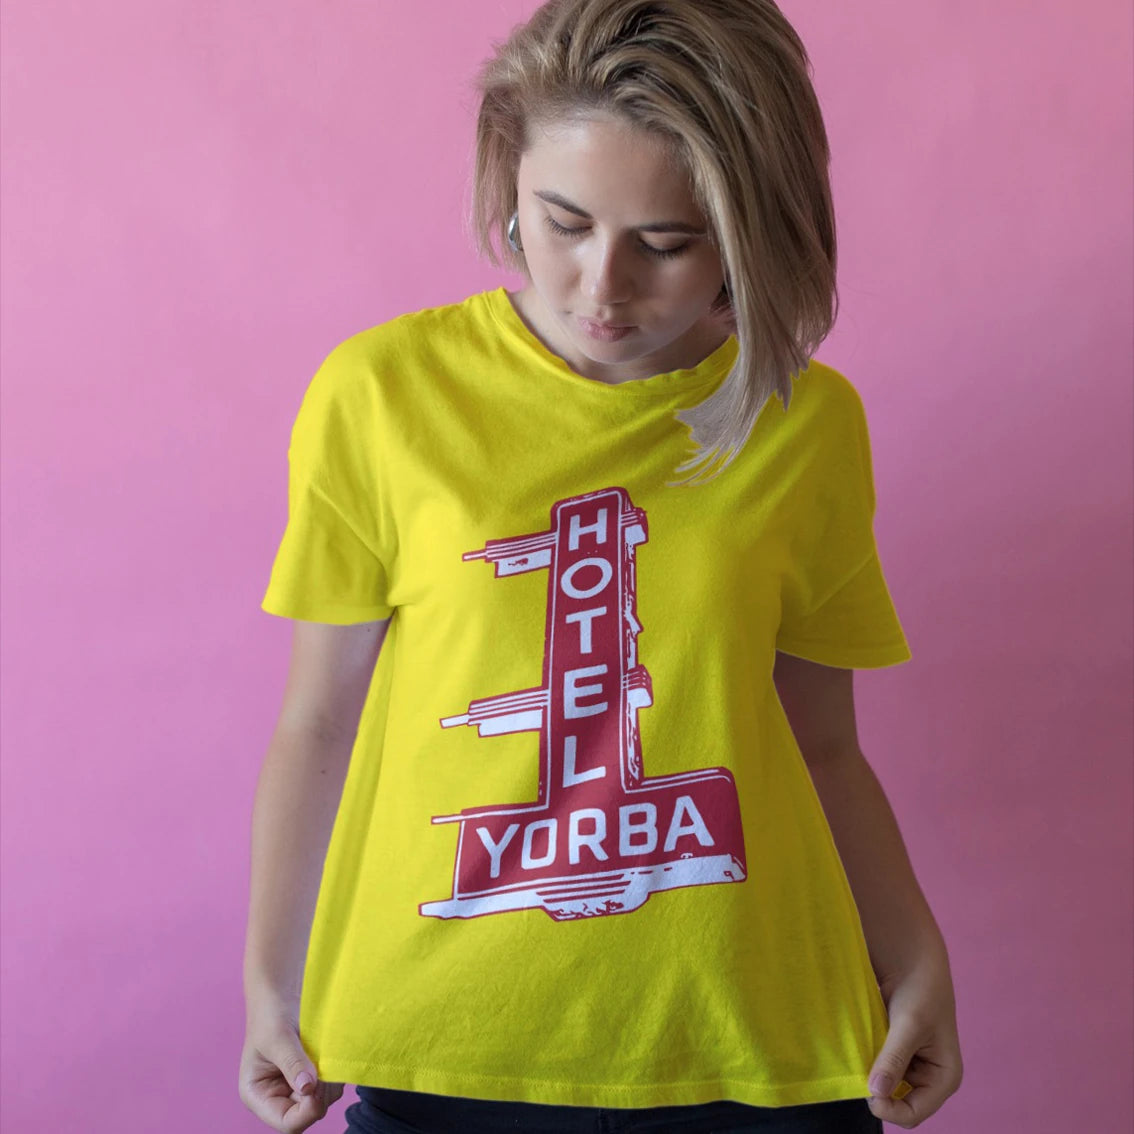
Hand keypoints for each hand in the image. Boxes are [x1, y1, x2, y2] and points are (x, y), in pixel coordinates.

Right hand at [239, 1009, 344, 1131]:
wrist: (281, 994)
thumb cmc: (271, 1014)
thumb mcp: (278, 1037)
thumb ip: (293, 1063)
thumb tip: (309, 1088)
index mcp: (259, 1096)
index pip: (287, 1123)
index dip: (307, 1111)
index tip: (318, 1084)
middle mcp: (277, 1098)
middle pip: (308, 1114)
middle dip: (321, 1092)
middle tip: (322, 1062)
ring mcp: (296, 1088)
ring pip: (323, 1100)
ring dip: (329, 1081)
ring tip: (322, 1053)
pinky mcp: (312, 1076)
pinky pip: (331, 1085)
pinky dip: (334, 1072)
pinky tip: (328, 1053)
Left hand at [867, 949, 962, 1127]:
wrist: (910, 959)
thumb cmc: (920, 989)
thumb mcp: (909, 1023)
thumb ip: (894, 1058)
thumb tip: (876, 1092)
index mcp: (944, 1078)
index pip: (913, 1113)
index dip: (888, 1109)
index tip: (865, 1089)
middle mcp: (928, 1078)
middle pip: (897, 1103)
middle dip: (877, 1091)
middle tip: (858, 1068)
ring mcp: (910, 1066)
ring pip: (884, 1086)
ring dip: (869, 1074)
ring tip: (859, 1052)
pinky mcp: (894, 1052)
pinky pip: (876, 1068)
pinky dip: (866, 1061)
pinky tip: (858, 1046)